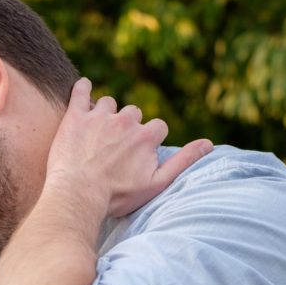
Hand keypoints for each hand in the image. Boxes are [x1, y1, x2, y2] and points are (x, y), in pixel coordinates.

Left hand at [45, 77, 212, 217]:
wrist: (78, 195)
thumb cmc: (118, 196)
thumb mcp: (157, 183)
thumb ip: (183, 161)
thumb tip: (209, 144)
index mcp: (146, 136)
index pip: (158, 127)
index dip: (150, 140)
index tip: (139, 153)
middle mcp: (126, 121)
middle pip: (133, 112)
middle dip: (128, 126)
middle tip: (115, 146)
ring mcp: (99, 116)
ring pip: (109, 103)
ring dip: (106, 113)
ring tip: (97, 132)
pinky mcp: (76, 116)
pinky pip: (81, 90)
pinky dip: (83, 88)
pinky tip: (83, 89)